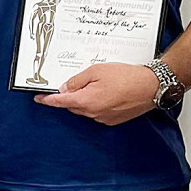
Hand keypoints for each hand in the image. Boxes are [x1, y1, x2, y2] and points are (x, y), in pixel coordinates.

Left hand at [34, 61, 157, 125]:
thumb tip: (65, 88)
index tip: (39, 98)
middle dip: (71, 96)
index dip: (48, 100)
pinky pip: (97, 113)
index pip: (60, 102)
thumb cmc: (128, 77)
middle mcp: (93, 113)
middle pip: (72, 106)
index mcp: (87, 101)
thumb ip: (77, 80)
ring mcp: (103, 118)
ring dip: (85, 99)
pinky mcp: (113, 120)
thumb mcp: (97, 71)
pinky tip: (107, 93)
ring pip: (85, 109)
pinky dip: (97, 104)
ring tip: (100, 85)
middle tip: (77, 83)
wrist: (151, 87)